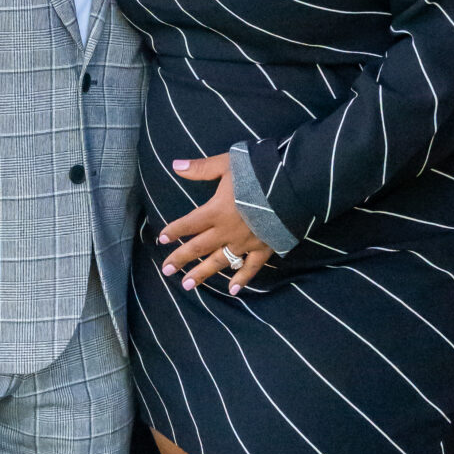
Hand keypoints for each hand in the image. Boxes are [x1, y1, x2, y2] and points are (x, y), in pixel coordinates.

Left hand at [160, 153, 272, 295]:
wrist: (291, 186)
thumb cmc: (258, 171)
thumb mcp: (227, 164)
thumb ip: (201, 168)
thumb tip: (175, 165)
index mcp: (216, 211)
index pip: (188, 224)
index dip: (174, 231)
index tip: (161, 240)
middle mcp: (226, 231)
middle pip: (198, 247)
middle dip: (180, 259)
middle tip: (166, 271)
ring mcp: (245, 243)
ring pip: (219, 262)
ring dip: (202, 274)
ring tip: (187, 285)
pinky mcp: (264, 248)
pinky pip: (251, 267)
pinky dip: (242, 279)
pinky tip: (232, 290)